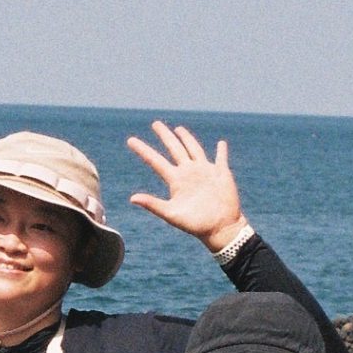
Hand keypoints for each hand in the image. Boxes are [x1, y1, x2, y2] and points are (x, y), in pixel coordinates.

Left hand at [125, 122, 250, 251]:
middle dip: (165, 136)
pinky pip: (221, 159)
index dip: (143, 150)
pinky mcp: (221, 173)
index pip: (155, 161)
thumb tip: (132, 198)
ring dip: (187, 138)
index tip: (130, 140)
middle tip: (155, 124)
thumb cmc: (195, 224)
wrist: (220, 228)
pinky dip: (222, 151)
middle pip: (174, 149)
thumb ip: (153, 204)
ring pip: (194, 149)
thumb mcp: (171, 214)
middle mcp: (188, 173)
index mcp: (176, 180)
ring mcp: (205, 171)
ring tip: (179, 129)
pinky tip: (221, 143)